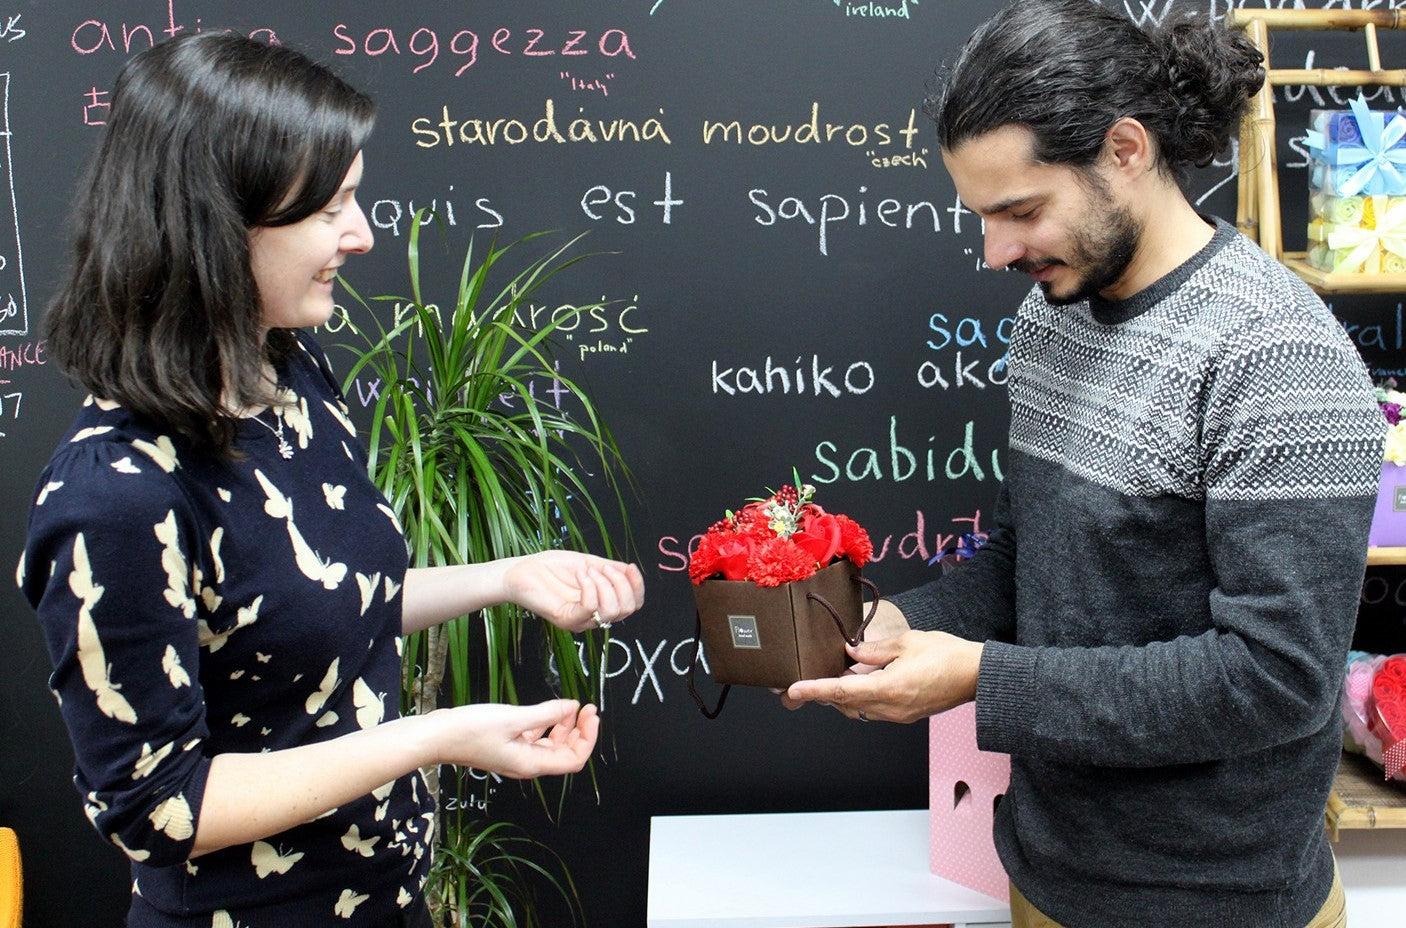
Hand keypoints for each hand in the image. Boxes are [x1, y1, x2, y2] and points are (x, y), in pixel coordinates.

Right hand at [430, 699, 599, 777]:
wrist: (436, 737)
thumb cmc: (470, 730)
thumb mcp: (513, 718)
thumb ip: (546, 713)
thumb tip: (572, 707)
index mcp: (531, 764)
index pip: (573, 760)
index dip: (587, 738)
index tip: (591, 714)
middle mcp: (527, 764)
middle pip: (565, 753)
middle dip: (580, 731)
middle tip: (587, 707)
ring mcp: (516, 756)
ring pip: (551, 745)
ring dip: (565, 727)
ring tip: (572, 706)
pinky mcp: (507, 745)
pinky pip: (535, 738)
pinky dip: (547, 725)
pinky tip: (549, 710)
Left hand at [502, 551, 644, 632]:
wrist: (522, 571)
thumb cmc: (551, 568)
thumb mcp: (589, 563)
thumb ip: (611, 569)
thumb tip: (631, 570)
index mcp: (602, 602)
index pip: (633, 604)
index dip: (637, 586)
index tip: (630, 567)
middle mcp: (593, 615)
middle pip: (627, 609)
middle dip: (621, 583)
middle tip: (603, 568)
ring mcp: (580, 620)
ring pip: (612, 611)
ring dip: (606, 584)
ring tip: (589, 571)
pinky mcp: (566, 619)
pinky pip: (590, 608)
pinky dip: (590, 587)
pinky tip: (581, 574)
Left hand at [784, 630, 982, 723]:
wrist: (977, 676)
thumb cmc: (947, 655)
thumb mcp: (907, 643)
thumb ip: (874, 650)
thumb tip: (851, 653)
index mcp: (889, 688)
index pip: (842, 690)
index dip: (814, 690)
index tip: (792, 691)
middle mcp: (890, 708)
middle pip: (845, 703)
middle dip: (822, 694)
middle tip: (801, 686)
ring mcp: (898, 715)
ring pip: (857, 709)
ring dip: (841, 696)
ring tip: (830, 678)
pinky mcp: (905, 715)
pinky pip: (872, 709)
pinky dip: (858, 697)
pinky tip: (857, 681)